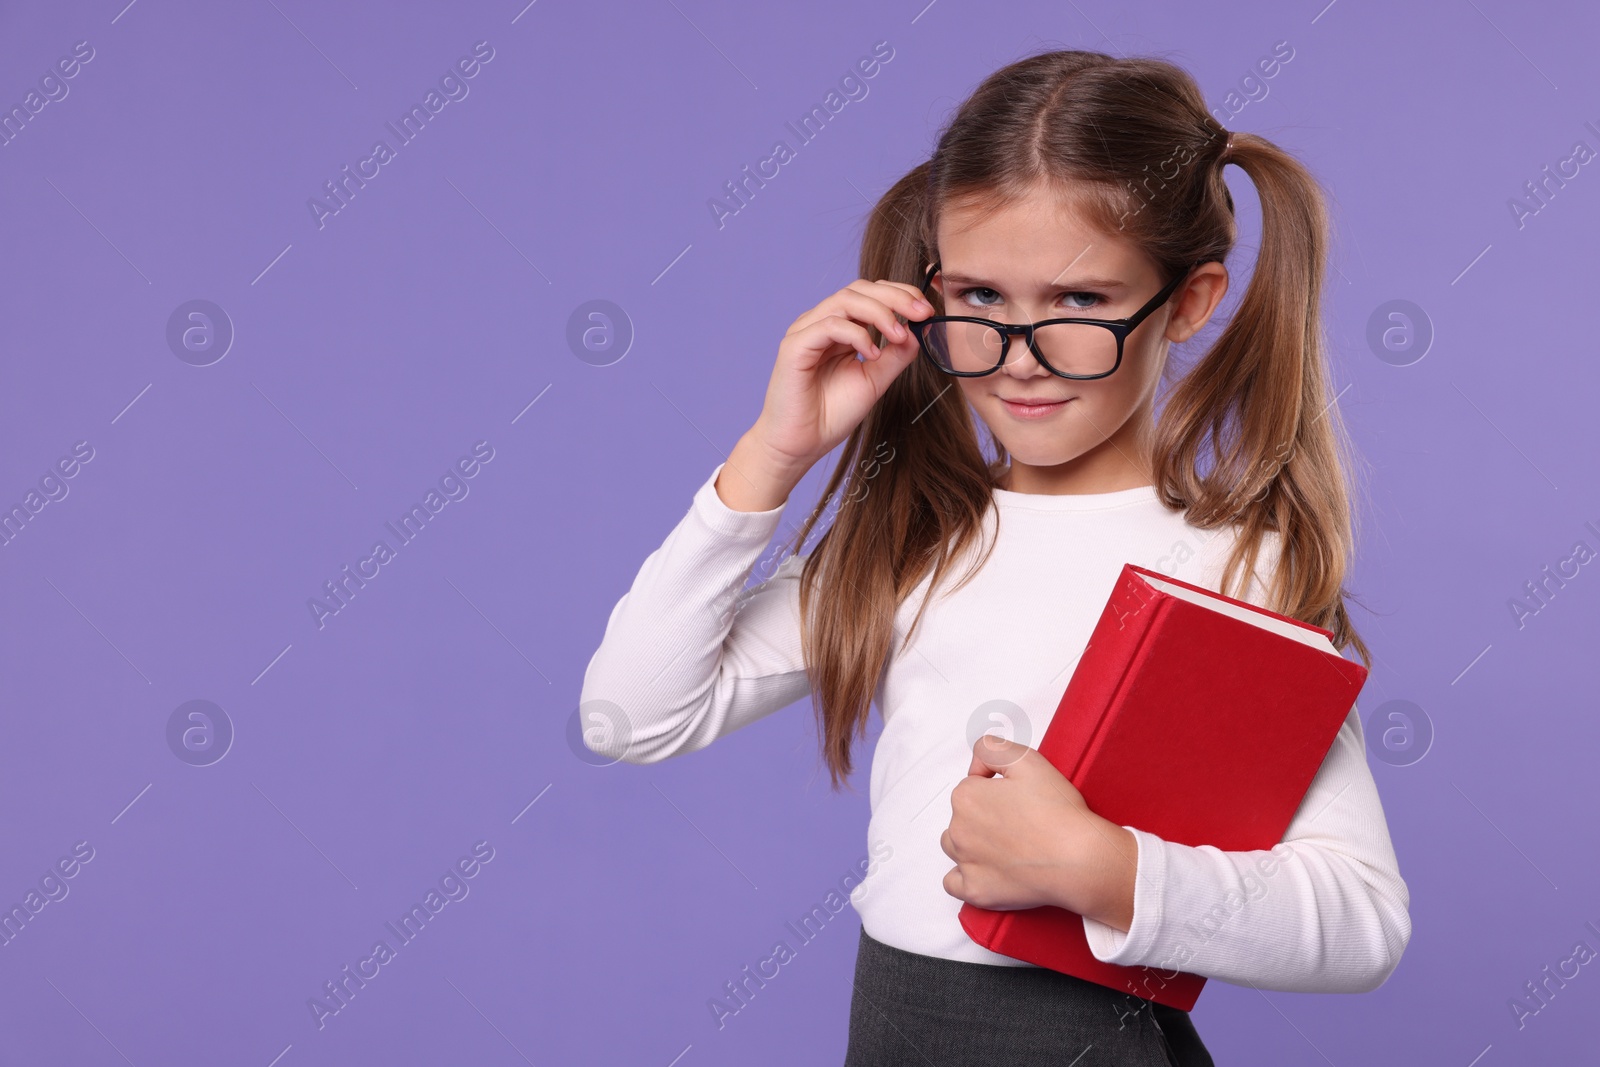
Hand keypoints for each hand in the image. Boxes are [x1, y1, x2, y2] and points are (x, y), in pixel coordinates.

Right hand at [751, 279, 932, 471]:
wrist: (800, 445)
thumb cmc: (830, 415)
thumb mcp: (874, 381)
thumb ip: (895, 356)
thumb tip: (917, 332)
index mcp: (839, 328)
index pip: (870, 295)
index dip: (900, 295)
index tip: (926, 311)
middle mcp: (821, 323)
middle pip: (859, 289)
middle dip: (895, 297)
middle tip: (921, 313)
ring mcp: (806, 332)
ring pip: (845, 300)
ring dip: (879, 312)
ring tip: (899, 335)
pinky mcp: (795, 346)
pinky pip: (829, 325)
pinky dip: (857, 334)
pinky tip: (872, 354)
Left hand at [940, 735, 1137, 928]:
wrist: (1079, 859)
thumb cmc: (1058, 813)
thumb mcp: (1027, 759)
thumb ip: (992, 748)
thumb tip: (977, 763)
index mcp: (966, 797)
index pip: (970, 786)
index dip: (994, 788)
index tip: (1016, 797)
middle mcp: (958, 830)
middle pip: (961, 816)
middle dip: (982, 816)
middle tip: (1017, 821)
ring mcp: (965, 863)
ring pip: (955, 846)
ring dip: (971, 844)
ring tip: (1005, 845)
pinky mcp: (976, 891)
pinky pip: (954, 883)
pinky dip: (967, 877)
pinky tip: (987, 870)